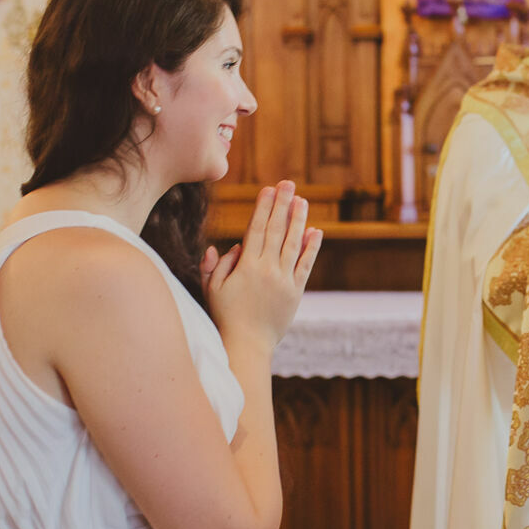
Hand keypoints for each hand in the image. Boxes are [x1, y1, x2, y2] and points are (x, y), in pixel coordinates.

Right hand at [204, 181, 323, 352]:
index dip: (263, 207)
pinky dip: (312, 248)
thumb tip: (231, 245)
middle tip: (289, 183)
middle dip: (283, 204)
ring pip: (294, 243)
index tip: (268, 189)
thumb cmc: (225, 316)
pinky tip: (316, 231)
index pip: (256, 229)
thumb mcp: (212, 289)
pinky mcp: (296, 292)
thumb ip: (217, 265)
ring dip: (299, 220)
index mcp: (246, 266)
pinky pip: (306, 265)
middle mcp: (267, 269)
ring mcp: (284, 280)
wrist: (247, 345)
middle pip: (277, 230)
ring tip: (302, 200)